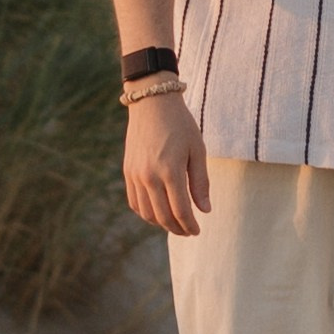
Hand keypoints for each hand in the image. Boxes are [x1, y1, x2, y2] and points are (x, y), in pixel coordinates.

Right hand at [122, 91, 210, 235]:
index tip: (197, 231)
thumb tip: (205, 210)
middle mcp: (149, 177)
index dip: (190, 225)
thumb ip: (200, 182)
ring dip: (161, 223)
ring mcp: (136, 175)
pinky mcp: (128, 172)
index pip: (180, 211)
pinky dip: (146, 212)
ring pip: (146, 213)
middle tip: (188, 231)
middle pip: (163, 216)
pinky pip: (134, 202)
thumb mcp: (197, 150)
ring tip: (175, 223)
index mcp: (170, 171)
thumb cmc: (180, 124)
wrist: (152, 102)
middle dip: (177, 228)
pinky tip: (158, 211)